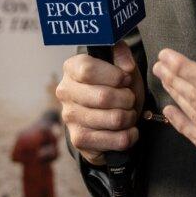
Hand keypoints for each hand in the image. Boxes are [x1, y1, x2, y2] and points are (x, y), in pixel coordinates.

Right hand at [57, 40, 144, 164]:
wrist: (109, 114)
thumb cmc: (115, 86)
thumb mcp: (122, 66)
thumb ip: (123, 56)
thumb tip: (126, 66)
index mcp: (72, 68)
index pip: (88, 70)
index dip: (114, 76)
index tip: (125, 79)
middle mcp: (65, 92)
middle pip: (103, 97)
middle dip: (127, 98)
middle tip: (130, 99)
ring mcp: (69, 118)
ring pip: (114, 119)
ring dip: (130, 117)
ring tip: (129, 113)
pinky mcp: (79, 140)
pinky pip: (116, 140)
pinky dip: (130, 135)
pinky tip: (128, 130)